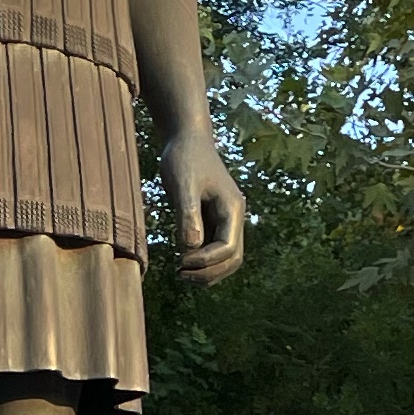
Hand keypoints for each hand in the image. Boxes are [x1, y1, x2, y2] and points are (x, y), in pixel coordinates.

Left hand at [159, 125, 246, 284]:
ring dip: (207, 271)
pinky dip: (202, 261)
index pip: (228, 248)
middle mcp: (233, 217)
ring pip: (225, 258)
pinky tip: (182, 262)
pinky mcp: (213, 220)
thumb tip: (191, 247)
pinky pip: (214, 249)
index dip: (206, 261)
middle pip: (232, 259)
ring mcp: (224, 220)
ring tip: (181, 273)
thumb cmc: (184, 157)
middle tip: (180, 275)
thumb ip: (187, 214)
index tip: (181, 262)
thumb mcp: (183, 184)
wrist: (187, 139)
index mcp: (231, 208)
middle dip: (209, 272)